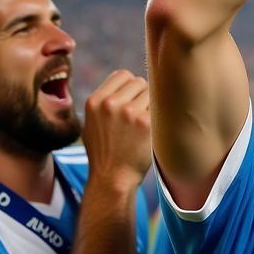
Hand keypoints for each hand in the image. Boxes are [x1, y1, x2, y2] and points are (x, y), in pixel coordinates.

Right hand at [82, 70, 151, 191]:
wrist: (113, 179)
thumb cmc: (104, 153)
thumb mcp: (92, 124)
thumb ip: (104, 103)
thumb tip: (126, 82)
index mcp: (95, 101)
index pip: (122, 75)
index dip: (130, 86)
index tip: (133, 100)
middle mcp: (110, 104)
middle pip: (139, 82)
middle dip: (143, 96)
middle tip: (141, 115)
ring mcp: (129, 112)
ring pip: (152, 93)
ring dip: (152, 105)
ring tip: (145, 125)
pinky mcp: (146, 122)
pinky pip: (162, 107)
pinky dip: (161, 116)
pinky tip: (154, 130)